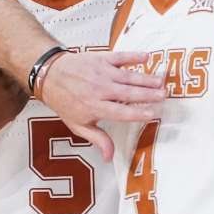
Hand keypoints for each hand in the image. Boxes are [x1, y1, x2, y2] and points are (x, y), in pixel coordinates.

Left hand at [38, 51, 163, 160]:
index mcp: (94, 107)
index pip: (120, 112)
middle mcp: (99, 89)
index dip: (136, 113)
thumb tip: (110, 157)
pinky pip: (120, 57)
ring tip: (161, 81)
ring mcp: (101, 72)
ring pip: (128, 76)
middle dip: (147, 94)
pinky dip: (133, 56)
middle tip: (163, 95)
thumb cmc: (65, 101)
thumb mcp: (77, 124)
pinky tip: (146, 57)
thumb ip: (97, 138)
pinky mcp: (101, 58)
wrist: (49, 75)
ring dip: (146, 78)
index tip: (151, 113)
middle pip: (128, 93)